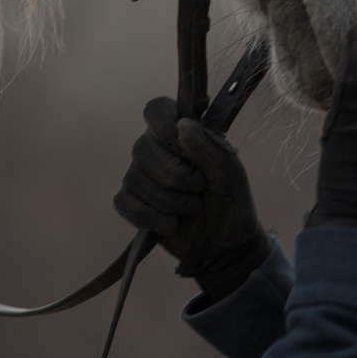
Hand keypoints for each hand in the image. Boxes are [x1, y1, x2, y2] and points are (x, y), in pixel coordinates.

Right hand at [113, 97, 269, 293]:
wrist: (225, 247)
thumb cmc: (231, 204)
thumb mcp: (231, 176)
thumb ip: (209, 149)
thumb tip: (182, 124)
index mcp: (182, 134)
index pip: (156, 109)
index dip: (163, 125)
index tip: (182, 145)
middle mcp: (156, 149)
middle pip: (143, 148)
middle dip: (176, 177)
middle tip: (199, 189)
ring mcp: (141, 176)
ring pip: (134, 179)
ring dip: (169, 202)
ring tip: (191, 209)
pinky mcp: (132, 203)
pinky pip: (125, 203)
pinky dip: (151, 217)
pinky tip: (170, 224)